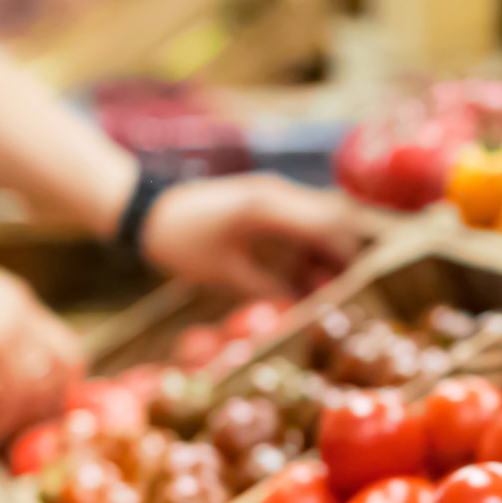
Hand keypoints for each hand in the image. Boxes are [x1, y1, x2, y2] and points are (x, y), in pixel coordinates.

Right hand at [0, 237, 81, 444]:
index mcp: (20, 308)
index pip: (64, 349)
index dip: (59, 385)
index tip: (39, 413)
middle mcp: (26, 312)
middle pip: (68, 365)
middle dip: (52, 403)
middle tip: (27, 431)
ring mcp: (17, 321)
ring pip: (44, 381)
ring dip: (25, 416)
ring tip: (1, 436)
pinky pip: (16, 384)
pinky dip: (5, 412)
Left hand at [143, 175, 377, 298]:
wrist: (146, 209)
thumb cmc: (180, 240)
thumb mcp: (223, 271)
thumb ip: (266, 287)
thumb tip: (302, 309)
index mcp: (268, 205)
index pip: (327, 224)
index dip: (346, 255)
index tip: (354, 287)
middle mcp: (279, 193)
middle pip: (334, 216)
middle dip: (345, 253)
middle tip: (344, 290)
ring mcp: (274, 194)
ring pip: (322, 219)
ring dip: (328, 252)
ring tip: (323, 289)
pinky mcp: (267, 202)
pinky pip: (302, 222)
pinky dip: (311, 248)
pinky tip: (305, 277)